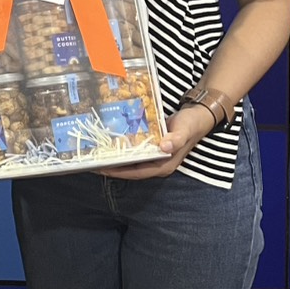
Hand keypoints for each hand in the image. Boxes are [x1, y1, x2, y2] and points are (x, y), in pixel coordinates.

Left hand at [99, 103, 213, 180]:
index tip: (102, 168)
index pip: (136, 172)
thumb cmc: (191, 125)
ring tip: (97, 153)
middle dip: (112, 166)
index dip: (119, 172)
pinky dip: (122, 147)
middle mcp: (157, 163)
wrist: (197, 116)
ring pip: (130, 160)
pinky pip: (134, 150)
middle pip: (130, 169)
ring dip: (115, 157)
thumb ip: (176, 139)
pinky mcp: (151, 146)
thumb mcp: (184, 131)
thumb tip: (165, 146)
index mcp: (163, 165)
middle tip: (92, 161)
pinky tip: (110, 141)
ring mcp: (153, 155)